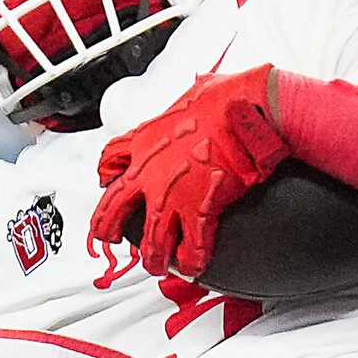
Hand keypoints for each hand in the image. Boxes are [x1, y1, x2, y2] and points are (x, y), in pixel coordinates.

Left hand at [90, 66, 290, 278]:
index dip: (107, 173)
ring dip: (152, 259)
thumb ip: (191, 98)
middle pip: (113, 208)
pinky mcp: (198, 213)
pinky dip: (192, 263)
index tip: (106, 180)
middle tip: (107, 240)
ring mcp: (170, 197)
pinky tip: (193, 268)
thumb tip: (202, 88)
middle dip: (107, 228)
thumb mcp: (197, 91)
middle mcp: (149, 173)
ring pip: (149, 241)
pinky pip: (191, 250)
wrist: (251, 113)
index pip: (111, 158)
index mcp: (146, 140)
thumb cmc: (230, 98)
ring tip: (156, 267)